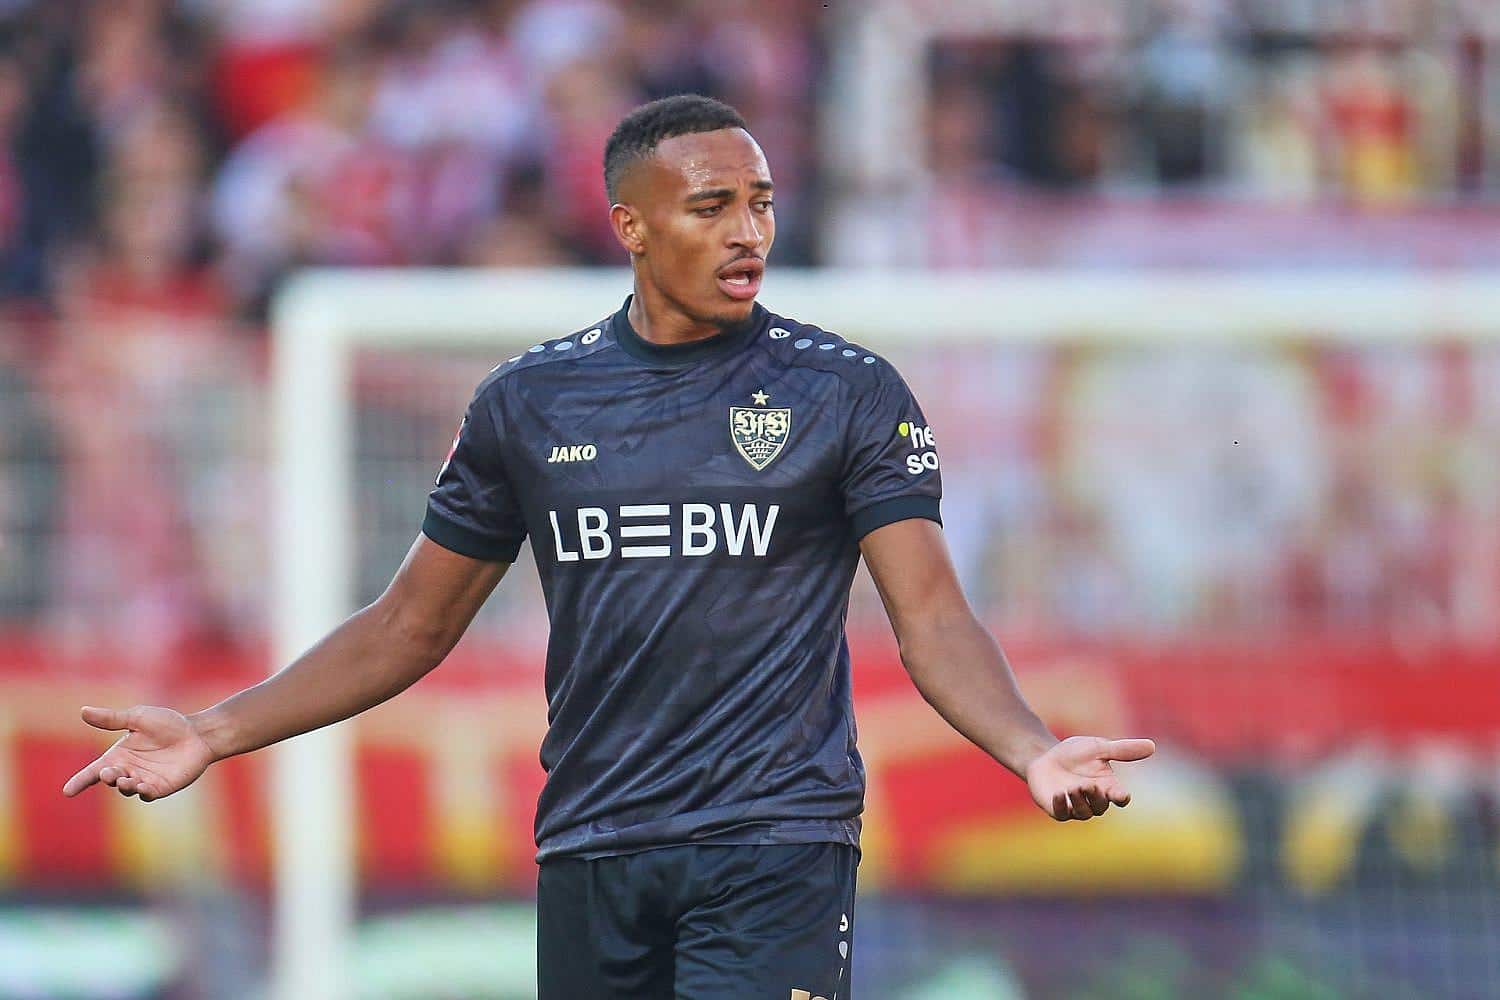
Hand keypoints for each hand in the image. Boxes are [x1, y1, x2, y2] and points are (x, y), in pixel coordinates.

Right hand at [61, 705, 218, 802]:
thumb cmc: (168, 724)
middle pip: (110, 779)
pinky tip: (142, 786)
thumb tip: (83, 711)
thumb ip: (113, 719)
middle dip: (107, 777)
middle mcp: (128, 770)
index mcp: (119, 755)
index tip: (67, 791)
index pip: (94, 771)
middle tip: (109, 772)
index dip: (80, 781)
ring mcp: (144, 780)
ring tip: (126, 779)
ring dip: (124, 785)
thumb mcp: (138, 718)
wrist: (198, 734)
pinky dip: (143, 792)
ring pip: (127, 789)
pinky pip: (148, 794)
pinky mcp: (162, 787)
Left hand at [1025, 735, 1155, 821]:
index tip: (1122, 795)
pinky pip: (1062, 814)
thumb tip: (1152, 746)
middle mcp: (1094, 800)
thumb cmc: (1075, 754)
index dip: (1121, 797)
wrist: (1045, 757)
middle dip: (1096, 797)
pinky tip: (1059, 794)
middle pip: (1101, 807)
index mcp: (1107, 786)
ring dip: (1080, 801)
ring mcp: (1075, 806)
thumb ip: (1122, 750)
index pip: (1120, 797)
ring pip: (1083, 813)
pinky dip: (1062, 806)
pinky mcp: (1058, 809)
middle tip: (1088, 785)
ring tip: (1073, 787)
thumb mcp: (1098, 748)